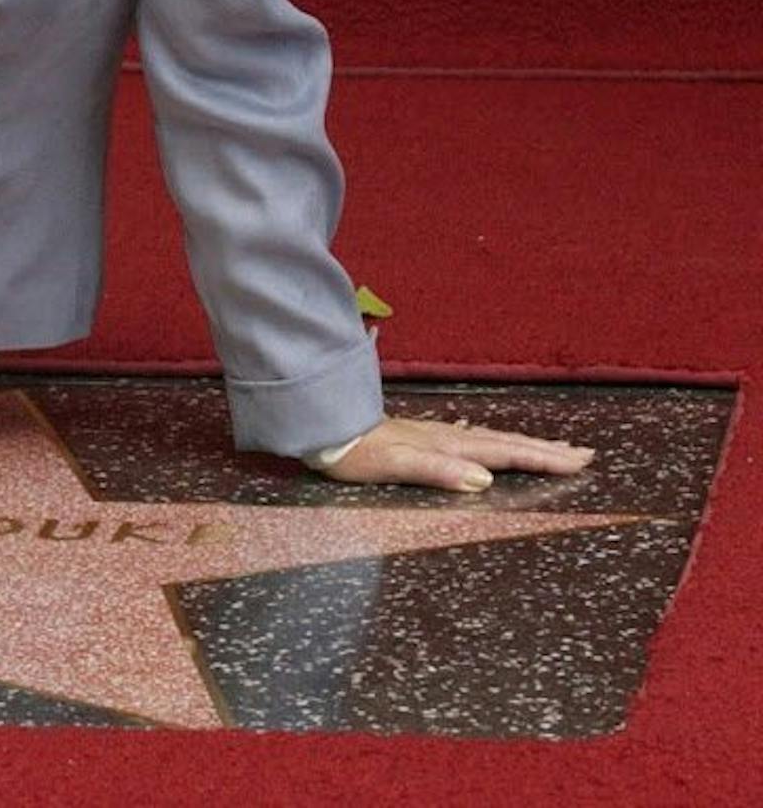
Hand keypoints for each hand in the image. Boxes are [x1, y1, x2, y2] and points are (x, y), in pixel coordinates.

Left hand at [319, 414, 595, 492]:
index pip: (504, 452)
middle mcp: (445, 437)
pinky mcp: (418, 438)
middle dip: (545, 450)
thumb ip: (437, 471)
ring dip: (522, 444)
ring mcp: (432, 436)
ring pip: (489, 439)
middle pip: (504, 443)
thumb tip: (484, 479)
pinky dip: (486, 440)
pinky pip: (466, 438)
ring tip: (550, 447)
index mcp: (446, 446)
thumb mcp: (394, 466)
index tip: (580, 461)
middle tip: (584, 453)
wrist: (322, 428)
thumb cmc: (354, 454)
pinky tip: (481, 438)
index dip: (542, 458)